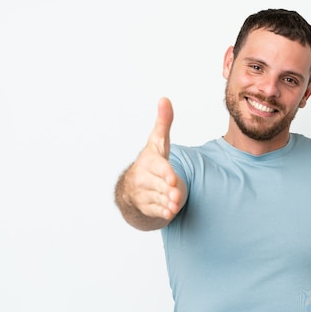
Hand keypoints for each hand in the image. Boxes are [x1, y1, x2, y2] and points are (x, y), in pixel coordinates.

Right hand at [119, 98, 184, 224]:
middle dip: (169, 191)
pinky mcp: (145, 206)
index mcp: (148, 161)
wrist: (133, 185)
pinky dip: (163, 212)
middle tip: (177, 194)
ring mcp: (143, 193)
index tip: (172, 179)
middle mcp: (143, 178)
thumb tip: (165, 99)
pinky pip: (155, 210)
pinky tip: (170, 211)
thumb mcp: (158, 142)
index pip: (158, 167)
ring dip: (168, 202)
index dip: (165, 173)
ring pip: (159, 198)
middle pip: (159, 185)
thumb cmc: (151, 161)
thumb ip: (163, 123)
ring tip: (175, 203)